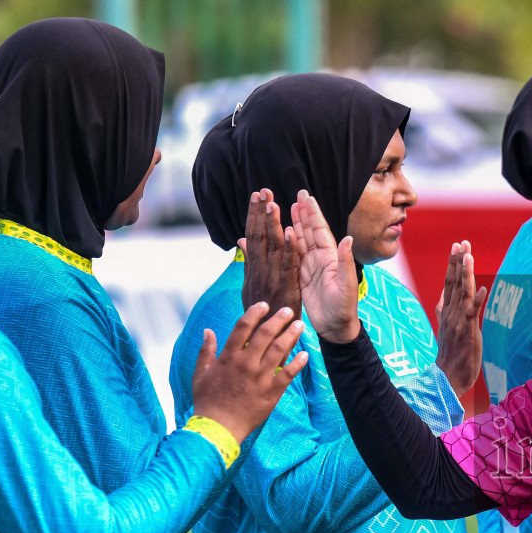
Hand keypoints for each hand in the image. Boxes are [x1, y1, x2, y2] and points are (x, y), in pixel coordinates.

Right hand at [190, 303, 308, 441]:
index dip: (254, 313)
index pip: (243, 327)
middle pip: (265, 334)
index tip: (263, 305)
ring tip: (300, 325)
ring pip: (279, 350)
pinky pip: (288, 373)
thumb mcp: (200, 374)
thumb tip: (208, 331)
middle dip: (278, 319)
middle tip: (288, 310)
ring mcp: (260, 377)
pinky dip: (298, 362)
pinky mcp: (272, 391)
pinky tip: (305, 354)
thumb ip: (206, 351)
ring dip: (291, 335)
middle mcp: (246, 363)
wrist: (218, 427)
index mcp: (228, 357)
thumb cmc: (208, 401)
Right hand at [240, 189, 299, 319]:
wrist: (270, 342)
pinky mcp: (286, 290)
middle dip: (261, 214)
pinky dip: (289, 249)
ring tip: (272, 203)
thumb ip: (249, 263)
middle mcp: (261, 273)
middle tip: (262, 191)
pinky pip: (288, 266)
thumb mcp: (252, 287)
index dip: (254, 216)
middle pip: (260, 238)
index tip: (256, 196)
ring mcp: (272, 281)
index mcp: (254, 270)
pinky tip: (290, 231)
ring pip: (272, 248)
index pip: (254, 237)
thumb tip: (241, 241)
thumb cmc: (262, 315)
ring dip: (273, 225)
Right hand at [289, 190, 361, 342]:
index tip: (306, 197)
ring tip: (286, 207)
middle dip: (303, 212)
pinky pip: (290, 257)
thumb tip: (349, 239)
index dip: (313, 213)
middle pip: (309, 231)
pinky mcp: (300, 278)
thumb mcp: (346, 285)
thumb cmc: (345, 308)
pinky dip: (285, 244)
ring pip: (300, 241)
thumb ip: (345, 262)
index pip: (320, 230)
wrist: (335, 328)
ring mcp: (310, 267)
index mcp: (331, 257)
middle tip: (297, 194)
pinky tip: (279, 234)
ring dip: (294, 224)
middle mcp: (320, 259)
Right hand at [435, 240, 487, 398]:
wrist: (447, 377)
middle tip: (462, 243)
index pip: (449, 282)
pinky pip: (472, 313)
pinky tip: (482, 288)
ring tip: (469, 256)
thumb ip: (445, 309)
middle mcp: (450, 313)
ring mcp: (457, 322)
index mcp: (446, 311)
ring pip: (462, 293)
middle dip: (459, 261)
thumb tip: (445, 294)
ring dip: (465, 274)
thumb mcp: (446, 327)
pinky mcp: (466, 332)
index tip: (456, 247)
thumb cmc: (450, 354)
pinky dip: (476, 300)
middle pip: (454, 282)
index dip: (453, 264)